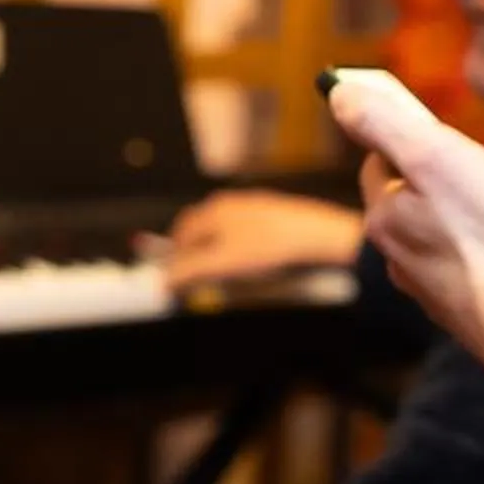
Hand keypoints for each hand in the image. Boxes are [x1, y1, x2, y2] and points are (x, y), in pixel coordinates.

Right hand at [162, 190, 365, 289]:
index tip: (176, 276)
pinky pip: (248, 232)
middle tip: (200, 277)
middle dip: (197, 254)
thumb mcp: (222, 265)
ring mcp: (254, 206)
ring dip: (220, 252)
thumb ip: (189, 271)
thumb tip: (164, 280)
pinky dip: (243, 248)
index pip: (181, 233)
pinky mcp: (275, 215)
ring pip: (225, 231)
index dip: (175, 257)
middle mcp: (230, 203)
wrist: (318, 237)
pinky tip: (256, 263)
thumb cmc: (269, 248)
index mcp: (213, 211)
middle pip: (202, 230)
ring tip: (228, 273)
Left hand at [326, 73, 483, 374]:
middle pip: (434, 192)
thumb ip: (382, 122)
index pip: (382, 161)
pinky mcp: (480, 312)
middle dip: (479, 175)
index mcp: (387, 220)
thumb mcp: (434, 155)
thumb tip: (338, 94)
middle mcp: (404, 258)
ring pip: (475, 226)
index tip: (458, 140)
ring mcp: (443, 289)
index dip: (420, 140)